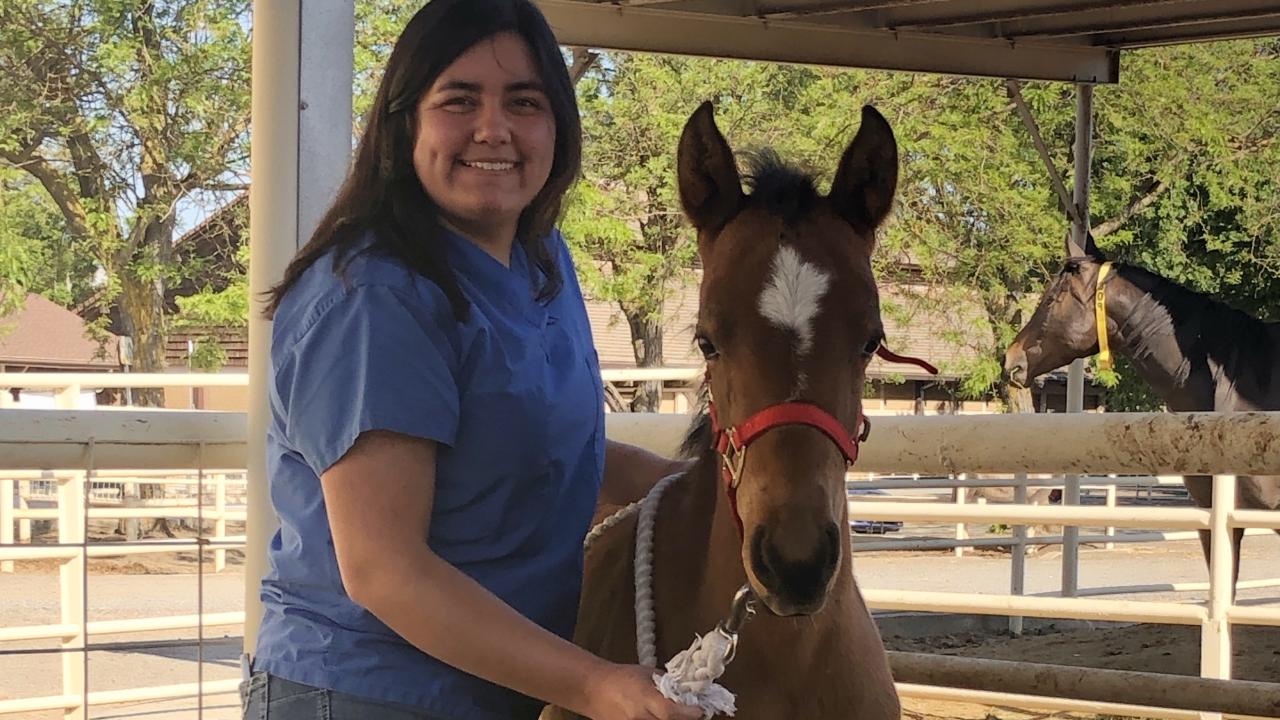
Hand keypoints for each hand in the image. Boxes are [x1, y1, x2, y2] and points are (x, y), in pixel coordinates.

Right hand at [583, 663, 704, 719]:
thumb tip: (688, 692)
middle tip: (692, 713)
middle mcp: (640, 717)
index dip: (691, 713)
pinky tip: (660, 717)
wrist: (594, 688)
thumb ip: (668, 685)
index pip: (672, 712)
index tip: (701, 710)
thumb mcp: (648, 674)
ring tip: (675, 714)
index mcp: (645, 698)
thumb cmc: (621, 677)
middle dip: (685, 719)